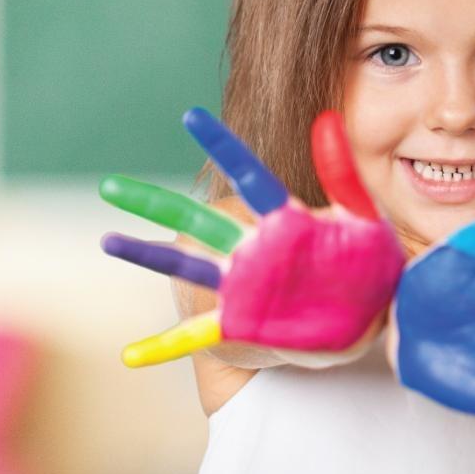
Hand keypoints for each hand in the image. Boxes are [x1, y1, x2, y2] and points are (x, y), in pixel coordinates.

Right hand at [98, 108, 404, 366]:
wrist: (359, 329)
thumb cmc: (365, 272)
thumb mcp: (367, 223)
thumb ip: (346, 177)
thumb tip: (325, 120)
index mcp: (283, 223)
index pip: (250, 176)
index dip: (221, 146)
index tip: (190, 116)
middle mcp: (249, 250)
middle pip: (194, 219)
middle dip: (151, 202)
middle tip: (110, 186)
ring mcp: (237, 287)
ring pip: (181, 265)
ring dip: (144, 254)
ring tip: (107, 242)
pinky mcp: (234, 324)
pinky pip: (192, 336)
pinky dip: (161, 347)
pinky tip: (130, 357)